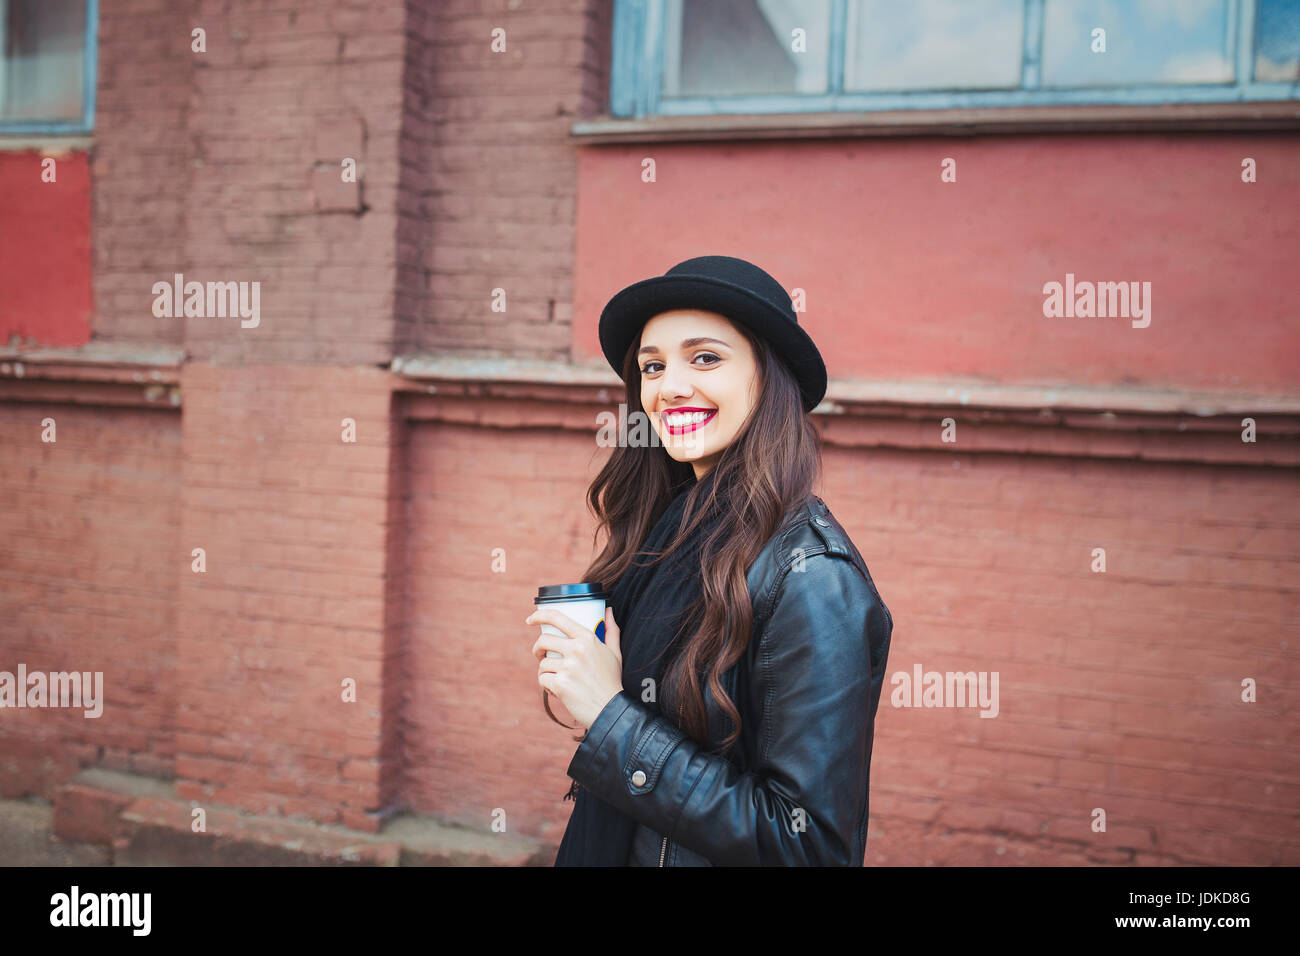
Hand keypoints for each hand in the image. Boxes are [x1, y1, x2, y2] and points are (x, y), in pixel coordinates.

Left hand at [528, 606, 623, 728]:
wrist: (611, 710)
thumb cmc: (612, 681)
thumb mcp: (615, 653)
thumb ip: (611, 630)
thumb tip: (608, 610)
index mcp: (587, 638)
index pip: (557, 618)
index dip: (540, 616)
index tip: (530, 620)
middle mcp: (577, 649)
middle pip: (543, 640)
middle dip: (537, 649)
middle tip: (541, 655)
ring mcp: (568, 667)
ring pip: (542, 663)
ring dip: (545, 672)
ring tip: (557, 679)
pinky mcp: (560, 684)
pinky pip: (542, 679)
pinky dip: (546, 686)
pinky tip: (557, 691)